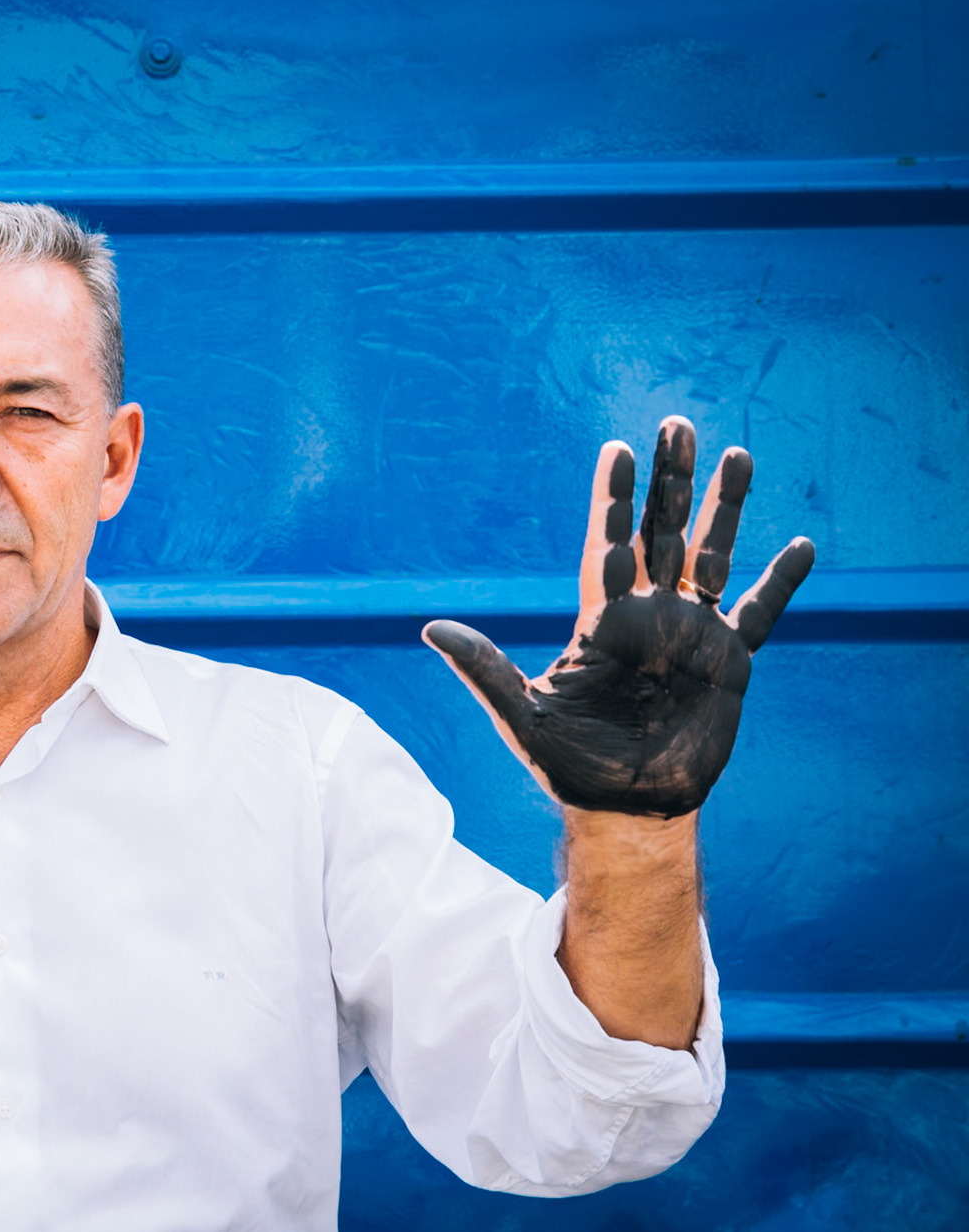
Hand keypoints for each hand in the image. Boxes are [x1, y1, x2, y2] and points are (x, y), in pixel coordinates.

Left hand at [423, 416, 814, 817]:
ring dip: (725, 509)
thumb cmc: (568, 764)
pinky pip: (760, 613)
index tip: (614, 450)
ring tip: (739, 454)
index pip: (608, 544)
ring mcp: (691, 633)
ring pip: (712, 555)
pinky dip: (781, 582)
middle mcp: (649, 615)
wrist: (624, 807)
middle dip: (671, 481)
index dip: (612, 500)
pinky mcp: (729, 662)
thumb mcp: (521, 716)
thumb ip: (483, 668)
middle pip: (662, 532)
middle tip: (677, 425)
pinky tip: (801, 546)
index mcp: (602, 619)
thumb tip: (430, 628)